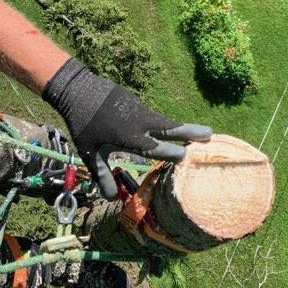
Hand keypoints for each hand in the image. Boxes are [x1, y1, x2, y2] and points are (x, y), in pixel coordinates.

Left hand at [42, 59, 211, 198]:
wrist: (77, 88)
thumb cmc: (83, 124)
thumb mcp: (89, 152)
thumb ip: (102, 175)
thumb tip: (111, 199)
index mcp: (130, 135)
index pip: (156, 147)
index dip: (172, 152)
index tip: (188, 156)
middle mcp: (139, 120)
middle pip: (169, 127)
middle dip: (190, 131)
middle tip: (210, 134)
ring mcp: (138, 108)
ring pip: (162, 120)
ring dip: (178, 126)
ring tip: (197, 131)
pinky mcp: (133, 100)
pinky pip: (149, 114)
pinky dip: (160, 122)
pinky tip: (164, 128)